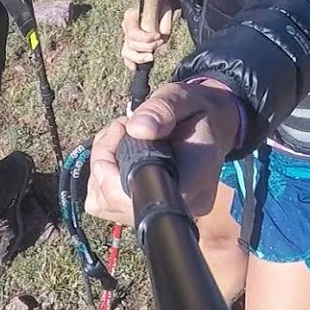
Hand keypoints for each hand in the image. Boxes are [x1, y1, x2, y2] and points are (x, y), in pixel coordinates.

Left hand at [84, 80, 242, 225]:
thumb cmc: (196, 112)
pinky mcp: (145, 210)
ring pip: (104, 203)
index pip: (146, 194)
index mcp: (195, 177)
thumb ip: (161, 109)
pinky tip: (115, 153)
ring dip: (101, 166)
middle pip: (116, 201)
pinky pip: (105, 203)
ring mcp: (161, 211)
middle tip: (122, 127)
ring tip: (120, 137)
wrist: (208, 126)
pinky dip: (100, 175)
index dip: (115, 171)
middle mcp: (180, 204)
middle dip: (104, 159)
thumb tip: (137, 129)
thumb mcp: (182, 98)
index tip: (121, 133)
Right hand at [120, 0, 175, 70]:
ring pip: (126, 52)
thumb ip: (162, 22)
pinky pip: (126, 57)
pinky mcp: (130, 45)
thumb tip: (159, 33)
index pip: (133, 33)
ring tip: (151, 57)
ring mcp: (126, 37)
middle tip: (160, 42)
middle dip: (147, 47)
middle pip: (130, 44)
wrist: (161, 6)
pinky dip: (130, 63)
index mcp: (130, 16)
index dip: (146, 38)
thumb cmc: (162, 6)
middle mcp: (125, 27)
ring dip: (139, 57)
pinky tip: (135, 68)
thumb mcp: (164, 10)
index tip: (159, 36)